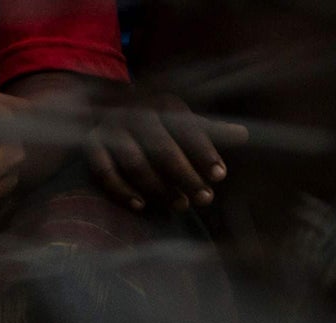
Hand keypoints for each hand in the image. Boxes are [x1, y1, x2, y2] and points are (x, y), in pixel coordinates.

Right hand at [87, 94, 247, 213]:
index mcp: (164, 105)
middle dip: (186, 176)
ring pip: (136, 163)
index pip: (188, 130)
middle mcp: (138, 114)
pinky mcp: (91, 146)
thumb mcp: (179, 118)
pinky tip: (140, 206)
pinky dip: (122, 190)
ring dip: (159, 187)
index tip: (220, 176)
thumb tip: (244, 136)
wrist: (102, 103)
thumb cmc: (151, 117)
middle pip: (164, 150)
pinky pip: (105, 173)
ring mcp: (112, 130)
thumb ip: (207, 130)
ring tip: (180, 206)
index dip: (204, 153)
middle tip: (205, 199)